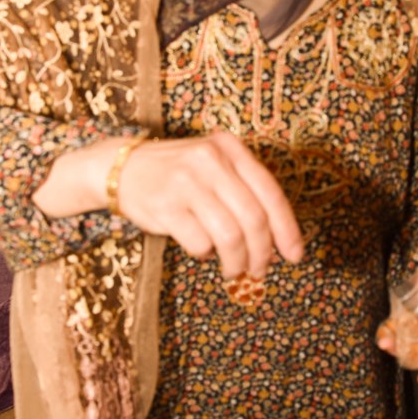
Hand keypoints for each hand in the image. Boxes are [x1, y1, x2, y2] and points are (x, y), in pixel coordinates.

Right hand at [117, 131, 303, 279]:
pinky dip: (206, 254)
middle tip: (260, 270)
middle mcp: (211, 160)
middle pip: (253, 219)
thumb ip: (245, 191)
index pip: (271, 193)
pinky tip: (202, 251)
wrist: (123, 167)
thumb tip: (278, 241)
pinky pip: (199, 242)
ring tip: (234, 269)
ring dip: (236, 261)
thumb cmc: (180, 174)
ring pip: (229, 235)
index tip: (294, 255)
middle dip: (263, 252)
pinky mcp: (166, 205)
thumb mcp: (215, 165)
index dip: (287, 229)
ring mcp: (187, 181)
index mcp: (231, 148)